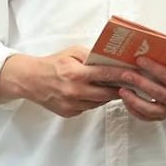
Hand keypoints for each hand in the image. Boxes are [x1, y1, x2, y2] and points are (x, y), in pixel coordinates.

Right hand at [0, 46, 127, 117]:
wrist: (30, 80)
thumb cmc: (52, 63)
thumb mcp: (72, 52)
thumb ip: (91, 56)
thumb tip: (110, 60)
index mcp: (75, 74)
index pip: (105, 75)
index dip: (122, 75)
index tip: (134, 74)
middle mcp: (74, 91)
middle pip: (106, 94)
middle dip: (120, 89)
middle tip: (132, 84)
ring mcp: (71, 104)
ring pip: (99, 103)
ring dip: (108, 96)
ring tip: (116, 88)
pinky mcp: (69, 113)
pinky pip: (88, 108)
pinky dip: (94, 101)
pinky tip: (96, 93)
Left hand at [115, 57, 165, 121]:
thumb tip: (145, 48)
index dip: (154, 68)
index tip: (140, 60)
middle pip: (157, 92)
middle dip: (140, 82)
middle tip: (125, 74)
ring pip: (150, 108)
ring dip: (134, 99)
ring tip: (122, 90)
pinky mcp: (161, 118)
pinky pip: (145, 117)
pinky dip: (133, 109)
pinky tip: (125, 100)